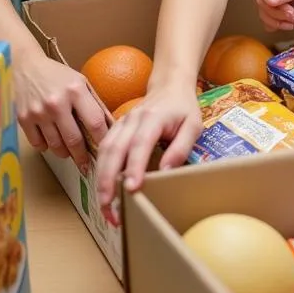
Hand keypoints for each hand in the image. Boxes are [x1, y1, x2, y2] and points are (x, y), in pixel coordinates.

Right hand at [15, 51, 108, 173]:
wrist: (24, 66)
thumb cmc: (57, 75)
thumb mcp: (81, 82)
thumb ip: (95, 104)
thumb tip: (111, 127)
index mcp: (76, 90)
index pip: (94, 122)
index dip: (102, 139)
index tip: (106, 149)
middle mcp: (57, 102)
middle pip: (74, 140)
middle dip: (83, 156)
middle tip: (87, 165)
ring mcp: (38, 112)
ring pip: (56, 146)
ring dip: (66, 153)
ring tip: (70, 153)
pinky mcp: (23, 119)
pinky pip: (39, 144)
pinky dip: (47, 147)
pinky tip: (52, 142)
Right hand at [93, 83, 202, 222]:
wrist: (169, 85)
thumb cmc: (183, 108)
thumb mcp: (193, 125)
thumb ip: (181, 147)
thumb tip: (165, 171)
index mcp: (153, 118)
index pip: (140, 144)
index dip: (134, 167)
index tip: (131, 189)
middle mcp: (132, 120)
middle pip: (115, 150)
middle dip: (108, 180)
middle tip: (109, 207)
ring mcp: (121, 123)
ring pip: (104, 151)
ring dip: (100, 179)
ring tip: (104, 205)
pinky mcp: (115, 129)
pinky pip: (103, 149)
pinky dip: (100, 170)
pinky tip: (102, 188)